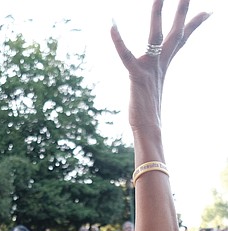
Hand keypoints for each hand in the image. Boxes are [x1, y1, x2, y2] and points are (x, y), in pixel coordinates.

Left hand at [110, 0, 208, 130]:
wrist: (148, 129)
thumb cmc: (147, 114)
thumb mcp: (153, 89)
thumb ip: (154, 80)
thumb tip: (155, 81)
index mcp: (165, 64)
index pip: (182, 39)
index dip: (195, 24)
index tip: (209, 10)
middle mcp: (160, 63)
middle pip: (175, 31)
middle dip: (182, 10)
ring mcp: (150, 68)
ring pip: (155, 35)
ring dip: (157, 14)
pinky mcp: (137, 75)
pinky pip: (126, 56)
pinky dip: (118, 41)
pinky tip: (112, 25)